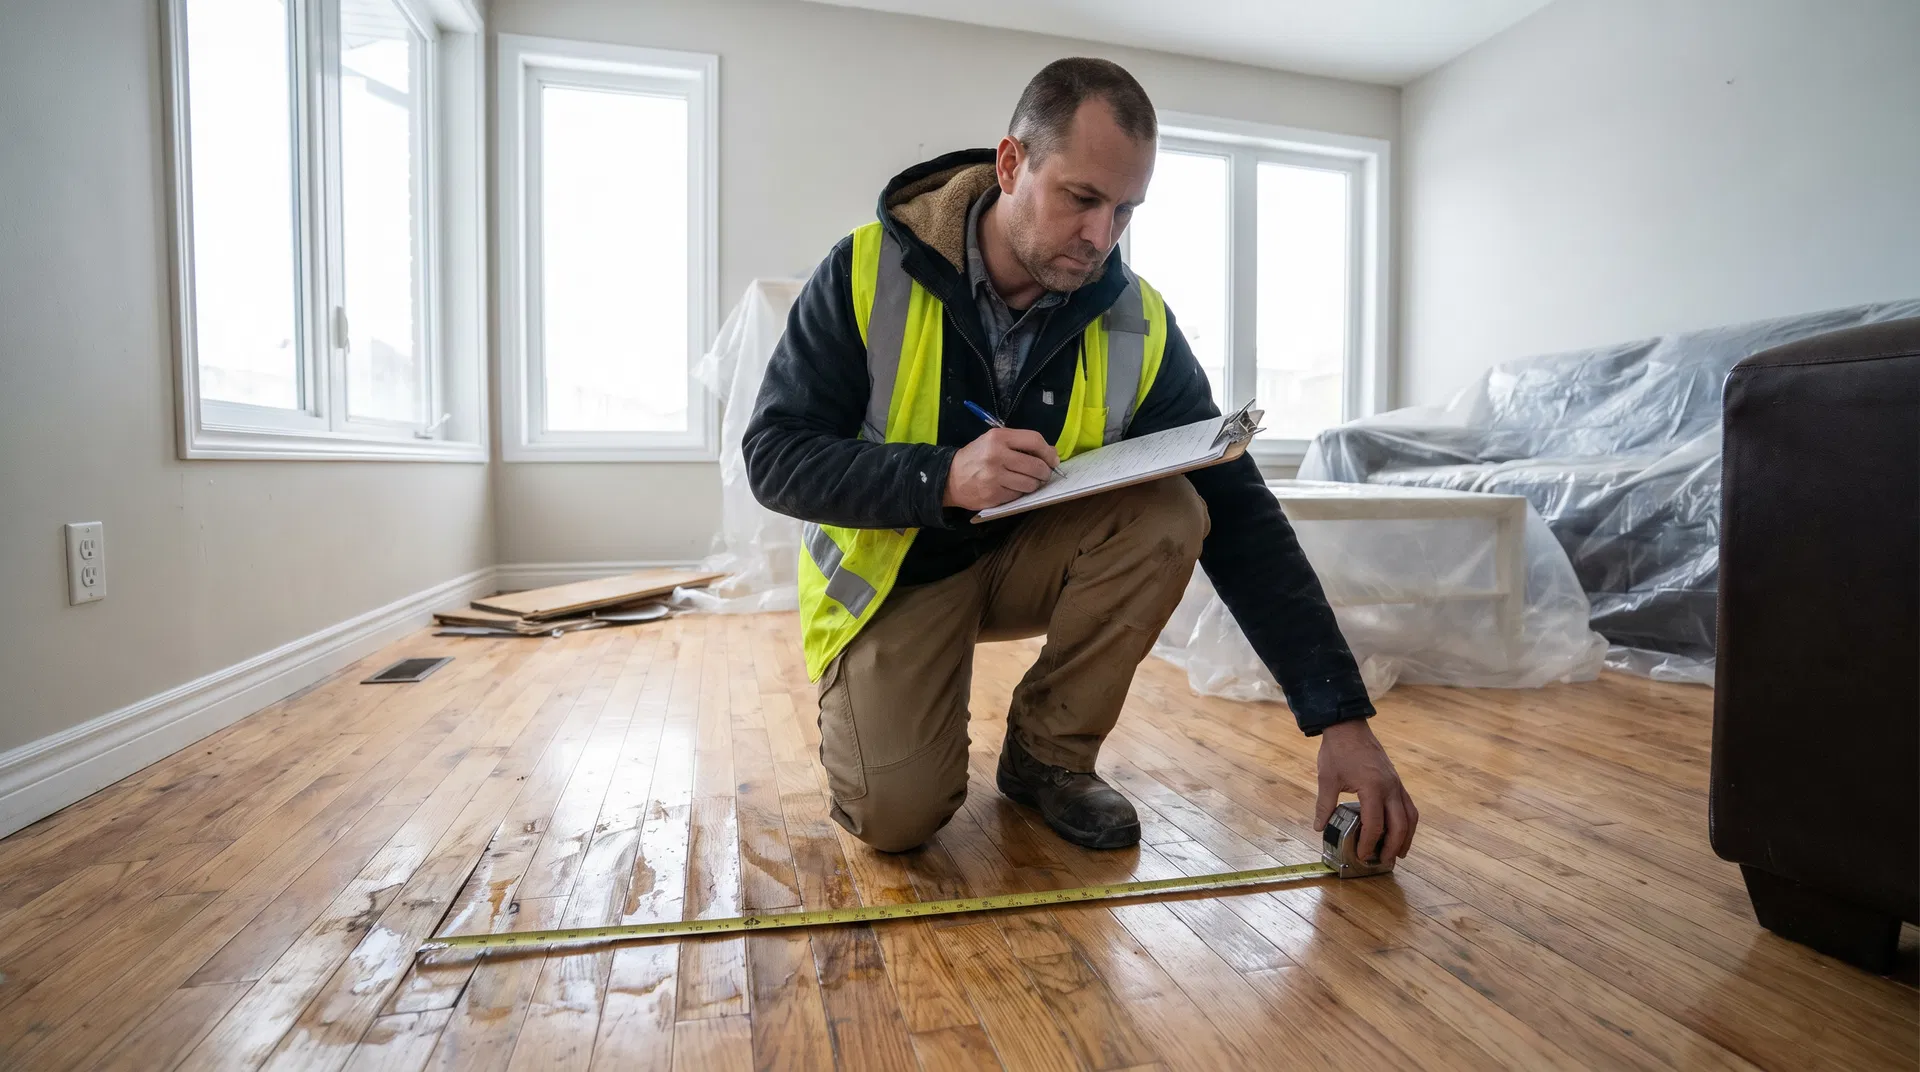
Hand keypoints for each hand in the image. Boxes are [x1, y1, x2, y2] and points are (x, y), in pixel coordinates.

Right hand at [943, 428, 1059, 509]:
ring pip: (1030, 483)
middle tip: (1043, 474)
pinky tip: (1012, 487)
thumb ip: (1021, 444)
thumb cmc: (976, 457)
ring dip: (1034, 484)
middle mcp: (996, 456)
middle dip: (1045, 472)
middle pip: (1036, 465)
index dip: (1048, 451)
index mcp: (998, 438)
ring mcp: (994, 478)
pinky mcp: (993, 495)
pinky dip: (1020, 492)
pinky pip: (1018, 495)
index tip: (1053, 460)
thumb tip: (1051, 453)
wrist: (950, 478)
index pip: (1034, 440)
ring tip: (1027, 481)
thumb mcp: (994, 441)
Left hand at [1314, 718, 1418, 862]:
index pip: (1375, 824)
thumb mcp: (1327, 778)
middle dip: (1393, 846)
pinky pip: (1408, 805)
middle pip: (1400, 824)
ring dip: (1407, 836)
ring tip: (1399, 853)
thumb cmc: (1338, 751)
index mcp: (1372, 788)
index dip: (1369, 843)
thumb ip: (1325, 805)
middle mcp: (1390, 787)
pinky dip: (1407, 822)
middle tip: (1384, 862)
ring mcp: (1396, 784)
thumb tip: (1320, 827)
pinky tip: (1400, 830)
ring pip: (1410, 816)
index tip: (1362, 855)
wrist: (1349, 726)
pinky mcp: (1396, 781)